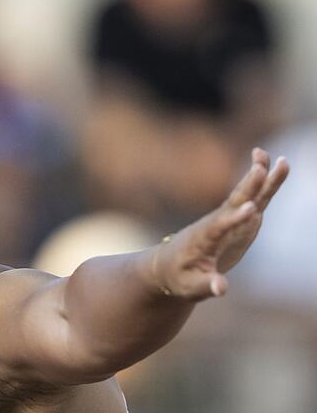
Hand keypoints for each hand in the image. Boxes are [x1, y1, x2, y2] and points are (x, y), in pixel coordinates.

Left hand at [153, 148, 288, 300]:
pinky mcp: (239, 219)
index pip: (220, 226)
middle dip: (247, 187)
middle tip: (259, 168)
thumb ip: (206, 286)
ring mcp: (229, 219)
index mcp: (204, 238)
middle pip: (233, 202)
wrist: (169, 265)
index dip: (235, 219)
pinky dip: (265, 183)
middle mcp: (216, 223)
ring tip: (270, 156)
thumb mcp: (189, 287)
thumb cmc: (178, 277)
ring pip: (246, 195)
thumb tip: (221, 288)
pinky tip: (275, 166)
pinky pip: (255, 199)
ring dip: (258, 177)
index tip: (250, 209)